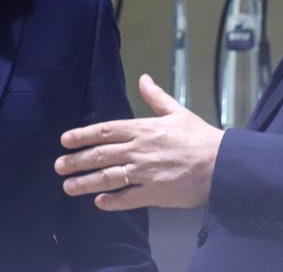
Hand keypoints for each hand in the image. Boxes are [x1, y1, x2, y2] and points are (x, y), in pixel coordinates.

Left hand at [55, 74, 223, 210]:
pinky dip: (112, 201)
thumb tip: (143, 78)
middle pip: (101, 154)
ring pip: (108, 177)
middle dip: (77, 160)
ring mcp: (145, 172)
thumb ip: (156, 97)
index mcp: (143, 128)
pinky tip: (98, 203)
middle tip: (59, 166)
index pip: (105, 130)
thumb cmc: (200, 137)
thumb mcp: (177, 112)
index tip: (65, 140)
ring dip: (86, 182)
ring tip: (68, 187)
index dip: (82, 135)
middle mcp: (139, 149)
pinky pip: (127, 198)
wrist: (223, 163)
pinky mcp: (155, 193)